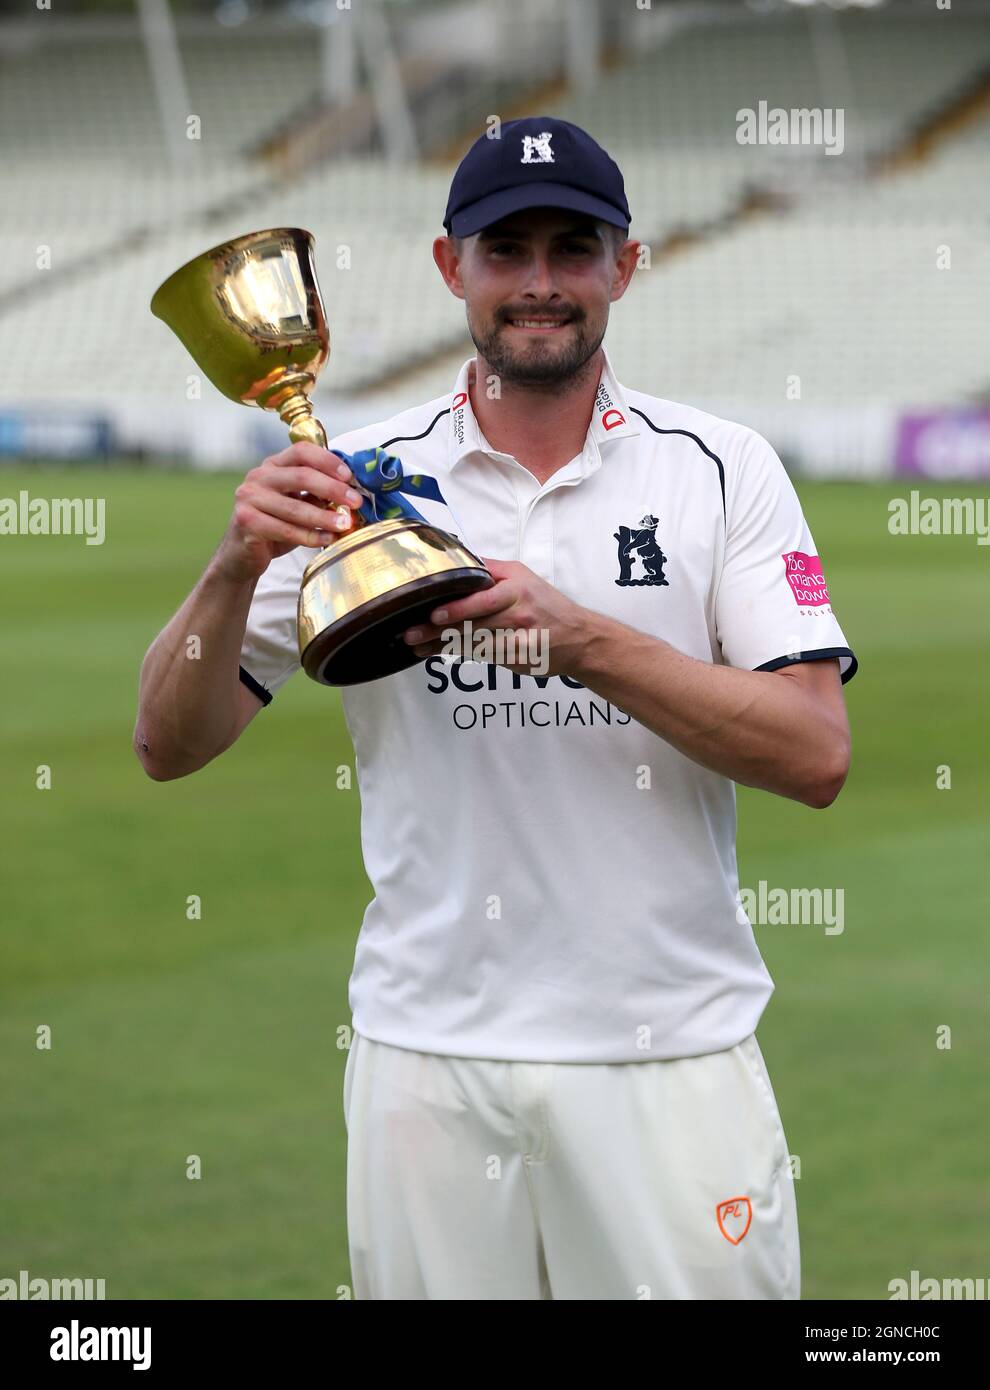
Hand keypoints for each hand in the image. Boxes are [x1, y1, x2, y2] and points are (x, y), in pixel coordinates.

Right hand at [214, 442, 365, 582]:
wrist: (243, 554)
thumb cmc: (275, 526)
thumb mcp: (297, 504)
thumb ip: (316, 494)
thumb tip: (350, 492)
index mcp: (273, 466)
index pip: (302, 451)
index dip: (327, 461)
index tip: (349, 477)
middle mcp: (258, 477)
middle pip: (302, 475)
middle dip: (333, 489)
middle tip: (356, 502)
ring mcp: (249, 498)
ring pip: (296, 507)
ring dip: (325, 517)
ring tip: (346, 525)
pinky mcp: (247, 522)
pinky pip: (286, 530)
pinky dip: (311, 536)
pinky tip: (328, 539)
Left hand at [401, 558, 587, 675]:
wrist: (579, 638)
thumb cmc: (547, 605)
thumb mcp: (524, 577)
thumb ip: (493, 570)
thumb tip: (461, 557)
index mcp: (517, 587)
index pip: (482, 597)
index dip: (457, 607)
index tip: (433, 613)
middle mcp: (519, 611)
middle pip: (473, 623)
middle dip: (439, 630)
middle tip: (413, 634)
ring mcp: (519, 638)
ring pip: (475, 643)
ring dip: (442, 645)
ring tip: (418, 646)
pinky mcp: (519, 659)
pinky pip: (485, 656)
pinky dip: (462, 654)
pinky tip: (442, 653)